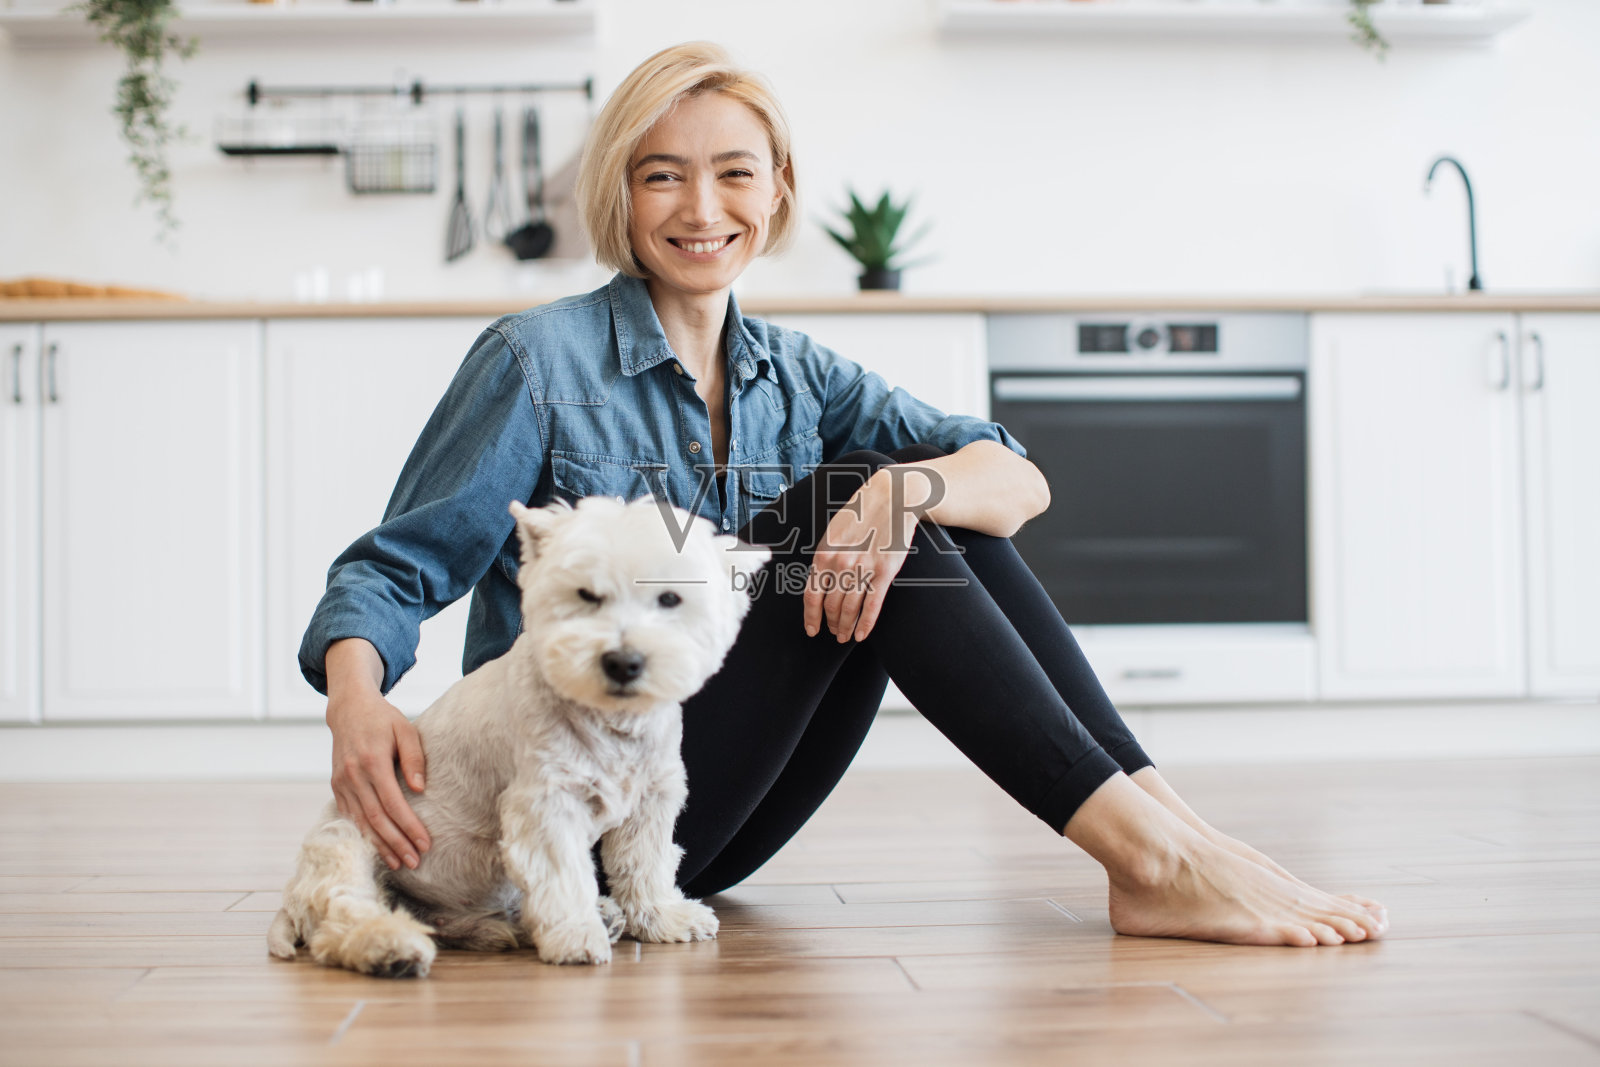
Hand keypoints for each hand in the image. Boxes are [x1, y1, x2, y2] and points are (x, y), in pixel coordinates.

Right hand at [327, 690, 429, 869]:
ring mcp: (341, 783)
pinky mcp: (336, 787)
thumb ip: (414, 758)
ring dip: (380, 845)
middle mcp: (353, 776)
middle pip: (376, 819)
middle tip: (415, 861)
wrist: (348, 709)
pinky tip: (378, 848)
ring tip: (399, 863)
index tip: (425, 843)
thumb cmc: (383, 719)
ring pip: (360, 822)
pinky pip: (350, 816)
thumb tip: (420, 790)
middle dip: (396, 843)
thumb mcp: (405, 729)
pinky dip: (364, 835)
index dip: (409, 826)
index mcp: (372, 761)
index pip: (393, 803)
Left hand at [803, 469, 919, 642]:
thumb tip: (819, 583)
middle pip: (830, 606)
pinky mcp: (883, 573)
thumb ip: (825, 558)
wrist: (891, 498)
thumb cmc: (862, 514)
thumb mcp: (833, 533)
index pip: (811, 596)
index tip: (812, 630)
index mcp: (823, 555)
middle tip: (832, 633)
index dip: (811, 617)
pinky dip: (865, 624)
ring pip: (849, 610)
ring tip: (844, 636)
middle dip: (830, 624)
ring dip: (845, 627)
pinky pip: (871, 606)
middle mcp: (840, 564)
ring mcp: (862, 569)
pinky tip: (860, 635)